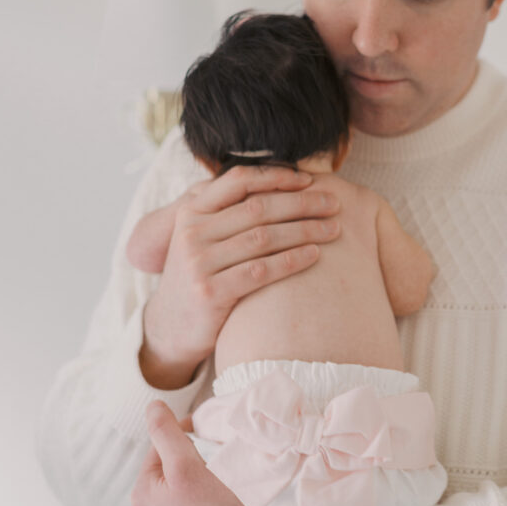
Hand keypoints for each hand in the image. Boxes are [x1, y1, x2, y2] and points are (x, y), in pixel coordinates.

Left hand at [131, 401, 271, 505]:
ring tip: (220, 488)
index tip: (204, 437)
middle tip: (216, 463)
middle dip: (188, 467)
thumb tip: (151, 407)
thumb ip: (165, 432)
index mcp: (142, 497)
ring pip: (181, 502)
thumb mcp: (187, 462)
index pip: (159, 452)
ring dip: (195, 492)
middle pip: (169, 478)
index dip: (182, 439)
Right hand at [140, 165, 340, 387]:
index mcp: (191, 211)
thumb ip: (228, 214)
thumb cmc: (201, 277)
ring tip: (333, 229)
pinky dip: (292, 260)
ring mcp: (198, 263)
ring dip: (304, 231)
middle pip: (257, 208)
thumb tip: (280, 182)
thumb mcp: (203, 239)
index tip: (309, 179)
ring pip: (263, 238)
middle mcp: (191, 232)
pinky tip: (314, 255)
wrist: (172, 329)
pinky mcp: (209, 293)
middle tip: (334, 203)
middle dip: (301, 203)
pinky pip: (260, 271)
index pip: (237, 181)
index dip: (276, 176)